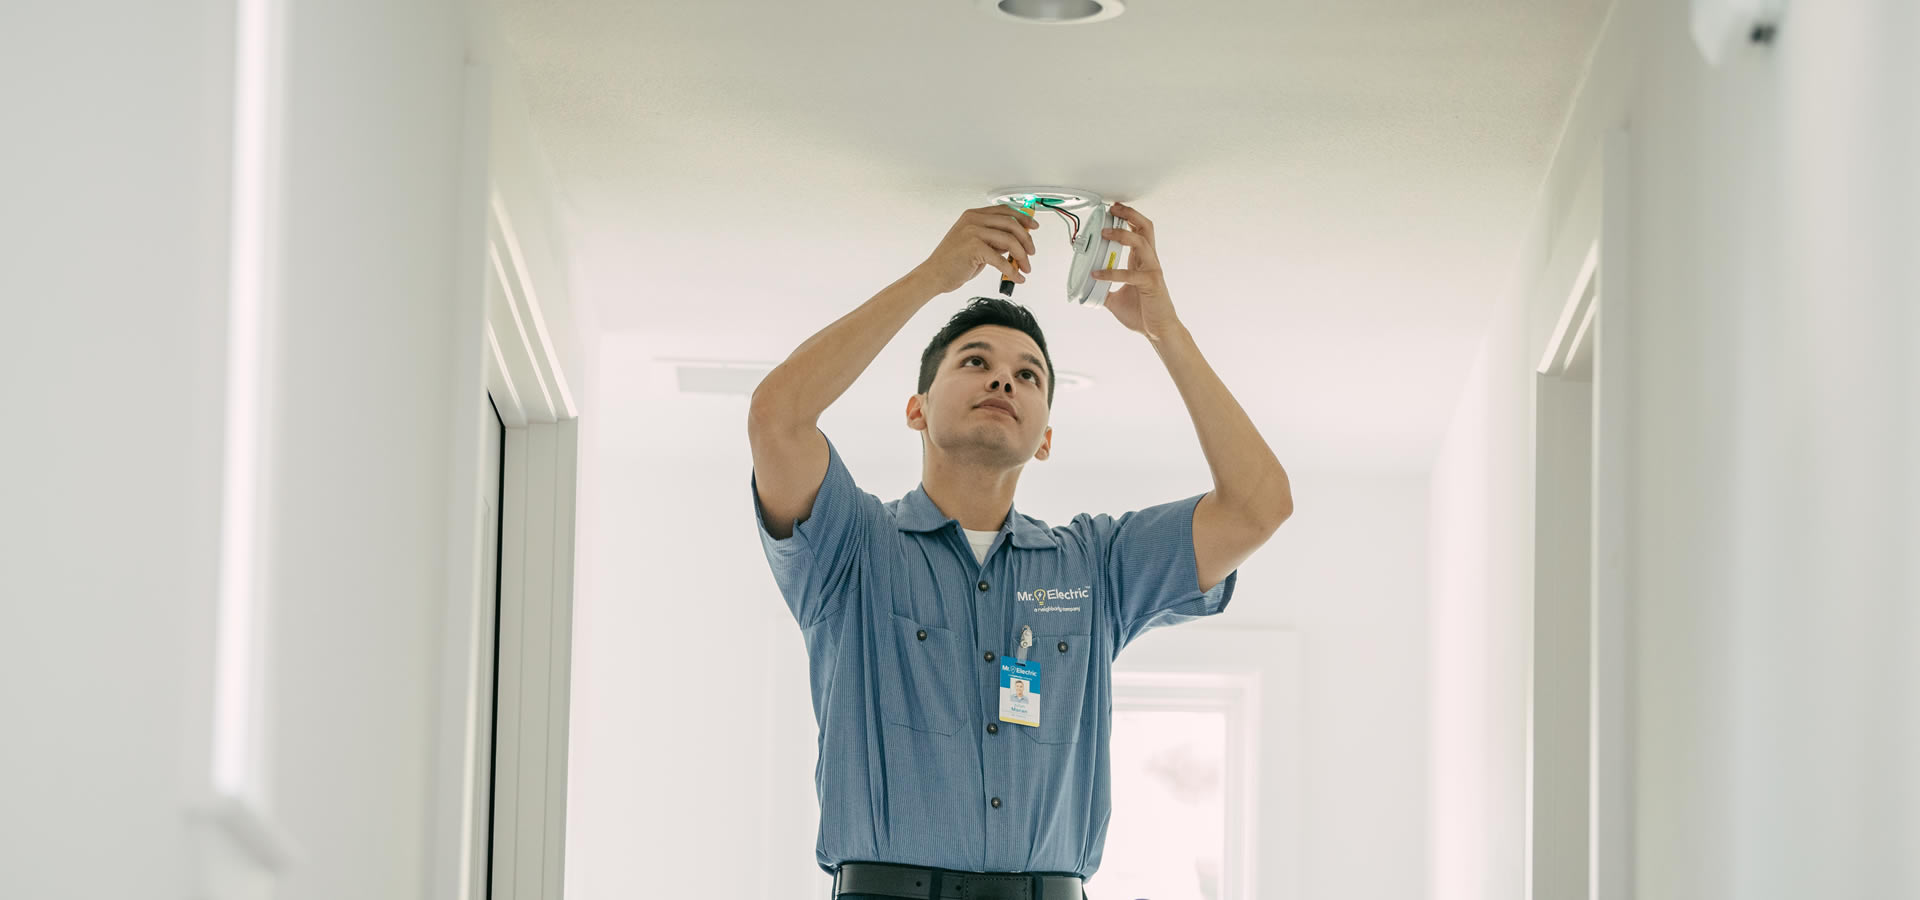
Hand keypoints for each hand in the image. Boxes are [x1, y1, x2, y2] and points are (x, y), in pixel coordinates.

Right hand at [911, 205, 1039, 294]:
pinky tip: (1016, 277)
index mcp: (973, 215)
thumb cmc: (952, 261)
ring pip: (1009, 240)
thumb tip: (1015, 241)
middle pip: (1011, 224)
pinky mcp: (974, 248)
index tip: (1034, 227)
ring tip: (1025, 267)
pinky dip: (1012, 270)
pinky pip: (1001, 259)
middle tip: (1031, 253)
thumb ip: (993, 239)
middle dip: (1026, 240)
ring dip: (1022, 256)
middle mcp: (973, 220)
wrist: (934, 274)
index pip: (1005, 211)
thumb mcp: (974, 244)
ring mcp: (973, 232)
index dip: (1023, 218)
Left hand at [1091, 203, 1178, 340]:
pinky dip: (1112, 272)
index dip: (1127, 217)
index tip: (1112, 209)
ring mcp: (1152, 271)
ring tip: (1105, 233)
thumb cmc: (1143, 313)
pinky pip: (1131, 274)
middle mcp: (1149, 262)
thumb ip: (1103, 288)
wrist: (1158, 331)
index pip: (1138, 231)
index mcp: (1141, 261)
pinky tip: (1097, 274)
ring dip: (1122, 235)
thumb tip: (1085, 286)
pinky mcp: (1151, 284)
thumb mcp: (1116, 298)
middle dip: (1129, 215)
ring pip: (1141, 242)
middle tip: (1113, 209)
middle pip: (1144, 227)